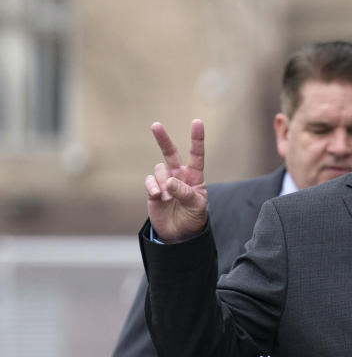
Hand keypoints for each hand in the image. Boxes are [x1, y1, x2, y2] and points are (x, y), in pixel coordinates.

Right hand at [145, 119, 207, 241]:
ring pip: (159, 170)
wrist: (180, 234)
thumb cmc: (193, 218)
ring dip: (162, 181)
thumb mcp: (196, 207)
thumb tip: (169, 181)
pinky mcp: (153, 190)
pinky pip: (150, 181)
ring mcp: (165, 182)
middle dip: (163, 139)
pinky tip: (158, 196)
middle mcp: (179, 176)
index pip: (196, 155)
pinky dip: (153, 187)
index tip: (197, 122)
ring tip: (167, 196)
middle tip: (156, 125)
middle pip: (170, 153)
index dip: (197, 139)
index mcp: (194, 177)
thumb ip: (185, 193)